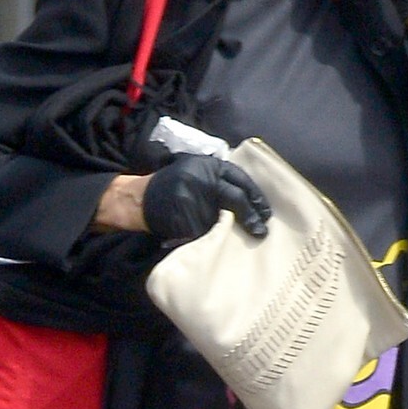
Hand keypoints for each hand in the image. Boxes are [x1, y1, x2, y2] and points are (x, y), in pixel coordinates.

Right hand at [142, 154, 270, 242]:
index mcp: (208, 166)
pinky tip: (220, 242)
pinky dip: (216, 238)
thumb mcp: (195, 169)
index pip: (240, 180)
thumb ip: (218, 177)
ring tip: (246, 237)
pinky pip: (209, 232)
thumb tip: (248, 195)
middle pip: (237, 199)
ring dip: (235, 230)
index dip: (255, 196)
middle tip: (262, 230)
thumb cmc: (172, 184)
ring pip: (224, 219)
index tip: (266, 211)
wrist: (141, 199)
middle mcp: (204, 180)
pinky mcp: (189, 221)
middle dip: (252, 216)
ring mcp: (196, 201)